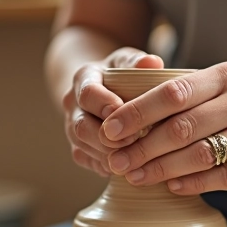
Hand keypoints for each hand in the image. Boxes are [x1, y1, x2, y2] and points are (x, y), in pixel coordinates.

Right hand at [63, 47, 163, 175]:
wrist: (103, 89)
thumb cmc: (121, 73)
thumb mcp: (128, 61)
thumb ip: (138, 62)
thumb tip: (153, 62)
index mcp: (83, 79)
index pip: (88, 93)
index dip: (105, 104)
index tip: (124, 110)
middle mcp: (73, 105)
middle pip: (81, 126)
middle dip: (107, 137)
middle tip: (134, 140)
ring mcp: (73, 128)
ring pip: (84, 147)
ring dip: (109, 154)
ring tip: (135, 156)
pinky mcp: (79, 147)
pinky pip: (88, 161)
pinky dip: (107, 165)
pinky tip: (128, 166)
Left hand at [100, 62, 226, 194]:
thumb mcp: (224, 87)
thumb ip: (184, 94)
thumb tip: (122, 112)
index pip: (173, 92)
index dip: (137, 111)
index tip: (109, 128)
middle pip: (182, 127)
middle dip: (142, 146)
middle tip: (116, 160)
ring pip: (199, 155)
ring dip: (161, 169)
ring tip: (136, 177)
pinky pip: (221, 178)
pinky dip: (191, 184)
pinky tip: (171, 187)